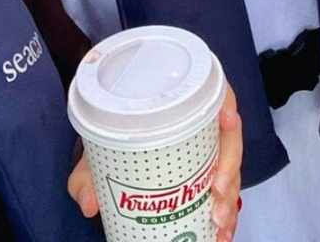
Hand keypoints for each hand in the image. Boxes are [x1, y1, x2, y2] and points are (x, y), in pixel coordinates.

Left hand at [68, 83, 242, 241]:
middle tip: (217, 195)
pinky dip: (227, 212)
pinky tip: (221, 233)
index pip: (216, 91)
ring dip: (230, 198)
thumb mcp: (101, 144)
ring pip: (231, 169)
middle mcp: (203, 122)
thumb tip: (89, 202)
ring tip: (219, 224)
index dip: (227, 103)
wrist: (114, 141)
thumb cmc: (116, 132)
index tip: (227, 120)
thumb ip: (88, 171)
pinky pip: (225, 191)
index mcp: (185, 100)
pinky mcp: (208, 174)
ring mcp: (209, 150)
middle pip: (229, 138)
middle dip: (229, 168)